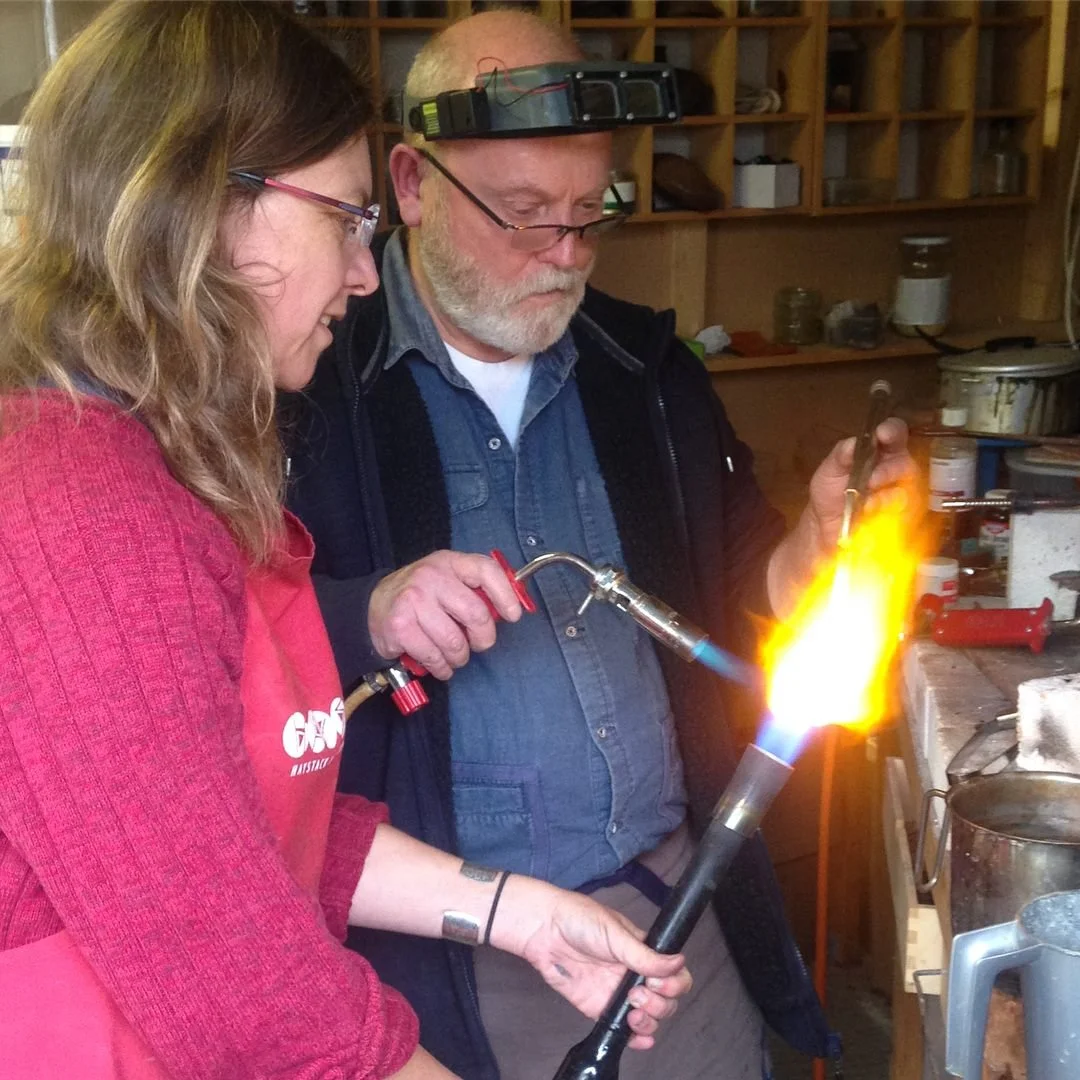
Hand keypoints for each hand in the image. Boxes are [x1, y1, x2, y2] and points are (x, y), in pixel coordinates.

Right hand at [368, 551, 523, 678]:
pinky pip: (434, 656)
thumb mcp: (448, 580)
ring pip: (455, 642)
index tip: (513, 615)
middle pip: (476, 614)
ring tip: (455, 656)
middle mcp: (431, 576)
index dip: (506, 595)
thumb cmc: (421, 596)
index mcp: (449, 562)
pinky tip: (439, 664)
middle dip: (483, 639)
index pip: (486, 571)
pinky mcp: (400, 626)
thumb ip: (475, 590)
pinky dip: (441, 667)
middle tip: (478, 644)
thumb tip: (507, 611)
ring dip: (460, 657)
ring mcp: (414, 600)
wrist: (373, 606)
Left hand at [490, 878, 690, 1050]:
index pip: (674, 975)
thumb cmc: (580, 920)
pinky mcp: (601, 1009)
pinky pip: (625, 1030)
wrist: (543, 931)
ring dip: (650, 1020)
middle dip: (660, 1003)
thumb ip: (644, 954)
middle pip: (666, 1000)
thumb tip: (678, 962)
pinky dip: (638, 1039)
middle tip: (636, 994)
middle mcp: (635, 975)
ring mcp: (619, 994)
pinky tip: (638, 1038)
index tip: (656, 982)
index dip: (673, 983)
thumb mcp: (615, 933)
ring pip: (650, 1017)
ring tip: (632, 1011)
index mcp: (643, 953)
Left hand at [807, 417, 915, 550]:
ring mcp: (901, 492)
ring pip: (906, 488)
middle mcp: (895, 468)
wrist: (826, 527)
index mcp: (879, 450)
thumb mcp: (829, 471)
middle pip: (905, 462)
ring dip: (885, 495)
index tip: (883, 434)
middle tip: (869, 480)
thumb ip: (841, 455)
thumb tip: (853, 443)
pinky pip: (904, 511)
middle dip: (887, 470)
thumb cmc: (830, 493)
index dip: (893, 430)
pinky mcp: (903, 515)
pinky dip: (886, 512)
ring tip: (865, 502)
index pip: (895, 433)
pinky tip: (870, 513)